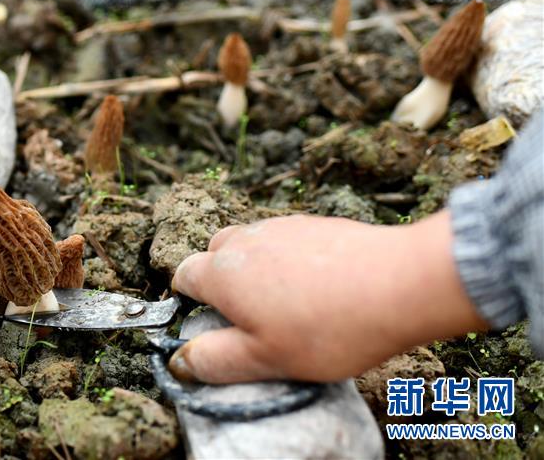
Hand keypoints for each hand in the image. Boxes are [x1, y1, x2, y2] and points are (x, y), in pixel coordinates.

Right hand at [168, 211, 487, 383]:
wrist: (400, 283)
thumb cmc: (330, 326)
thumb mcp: (265, 360)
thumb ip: (216, 360)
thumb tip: (183, 359)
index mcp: (222, 274)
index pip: (182, 276)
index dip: (187, 302)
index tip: (209, 325)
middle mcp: (245, 241)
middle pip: (214, 254)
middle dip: (220, 281)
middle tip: (249, 318)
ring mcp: (281, 226)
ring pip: (251, 245)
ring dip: (255, 269)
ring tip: (286, 304)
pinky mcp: (315, 223)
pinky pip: (285, 240)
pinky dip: (289, 261)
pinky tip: (317, 288)